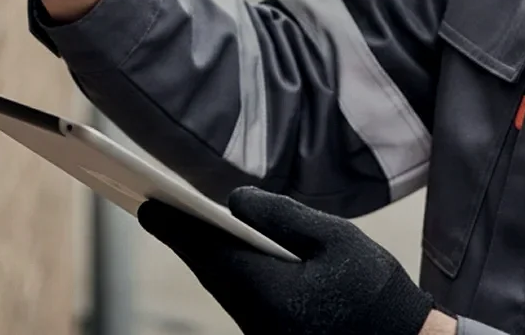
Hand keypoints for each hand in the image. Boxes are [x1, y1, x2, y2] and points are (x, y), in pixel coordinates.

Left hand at [139, 186, 435, 334]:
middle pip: (211, 272)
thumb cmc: (377, 291)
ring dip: (205, 255)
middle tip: (153, 206)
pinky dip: (228, 272)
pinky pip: (243, 300)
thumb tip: (234, 202)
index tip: (148, 204)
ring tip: (183, 221)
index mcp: (271, 294)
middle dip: (184, 238)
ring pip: (225, 288)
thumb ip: (283, 216)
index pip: (212, 254)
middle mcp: (259, 320)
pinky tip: (223, 252)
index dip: (177, 227)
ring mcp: (265, 333)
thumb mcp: (337, 239)